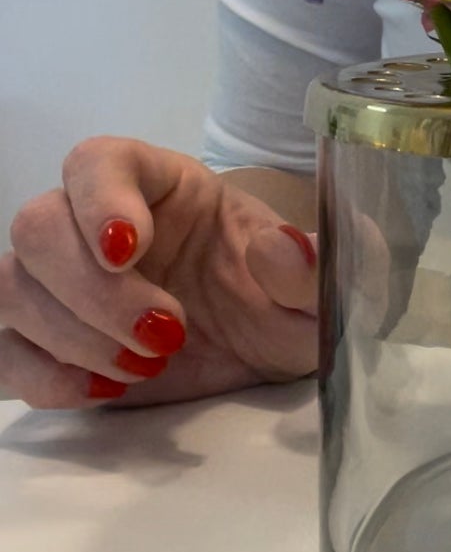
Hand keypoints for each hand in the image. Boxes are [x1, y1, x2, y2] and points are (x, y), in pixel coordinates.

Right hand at [1, 139, 319, 409]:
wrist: (268, 352)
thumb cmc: (286, 299)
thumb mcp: (319, 287)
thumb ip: (309, 267)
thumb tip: (281, 250)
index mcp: (161, 185)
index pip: (98, 160)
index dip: (99, 198)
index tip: (128, 248)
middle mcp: (99, 223)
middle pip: (39, 225)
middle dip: (92, 289)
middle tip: (165, 334)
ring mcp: (66, 283)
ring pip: (12, 284)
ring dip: (67, 334)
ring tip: (143, 369)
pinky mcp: (52, 343)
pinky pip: (2, 349)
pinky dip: (40, 376)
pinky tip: (102, 391)